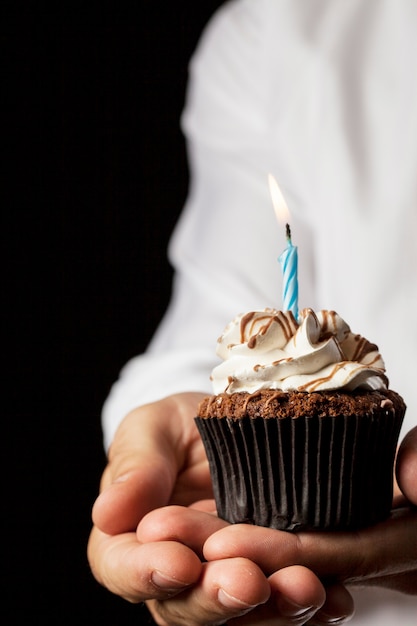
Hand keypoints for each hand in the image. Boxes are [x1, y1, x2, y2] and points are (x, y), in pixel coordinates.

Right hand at [88, 392, 352, 624]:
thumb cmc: (181, 426)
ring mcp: (222, 580)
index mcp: (130, 538)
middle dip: (216, 598)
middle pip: (185, 605)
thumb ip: (136, 466)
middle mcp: (175, 573)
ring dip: (272, 609)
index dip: (147, 573)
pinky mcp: (269, 576)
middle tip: (247, 582)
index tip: (178, 562)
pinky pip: (285, 603)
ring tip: (302, 588)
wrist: (233, 425)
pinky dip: (312, 606)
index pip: (123, 568)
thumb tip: (107, 512)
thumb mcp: (153, 428)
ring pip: (240, 615)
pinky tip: (334, 598)